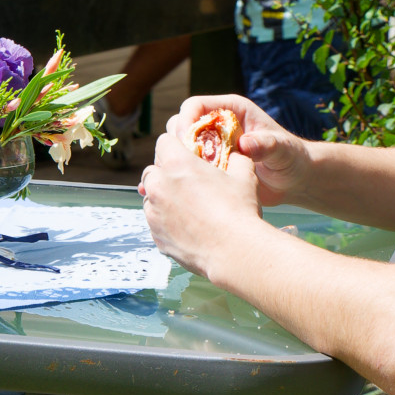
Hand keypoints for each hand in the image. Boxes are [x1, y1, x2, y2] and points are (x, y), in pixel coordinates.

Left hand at [137, 108, 265, 279]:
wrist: (235, 252)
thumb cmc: (239, 212)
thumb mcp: (244, 175)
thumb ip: (235, 159)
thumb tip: (234, 153)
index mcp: (177, 165)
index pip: (163, 142)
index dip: (175, 146)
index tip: (184, 155)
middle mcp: (159, 186)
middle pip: (152, 171)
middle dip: (166, 174)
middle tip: (187, 183)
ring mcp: (154, 213)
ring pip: (150, 198)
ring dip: (163, 198)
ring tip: (188, 208)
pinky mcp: (156, 236)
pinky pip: (156, 222)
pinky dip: (166, 221)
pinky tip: (188, 227)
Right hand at [179, 94, 311, 205]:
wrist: (294, 180)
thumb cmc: (291, 158)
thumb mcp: (281, 149)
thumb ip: (265, 144)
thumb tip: (244, 144)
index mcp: (231, 110)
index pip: (195, 106)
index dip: (185, 121)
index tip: (185, 142)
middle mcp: (218, 124)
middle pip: (181, 124)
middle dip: (178, 143)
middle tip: (186, 164)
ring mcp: (212, 145)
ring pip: (181, 146)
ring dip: (179, 160)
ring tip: (188, 177)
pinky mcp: (210, 164)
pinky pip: (188, 166)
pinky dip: (185, 175)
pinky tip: (189, 188)